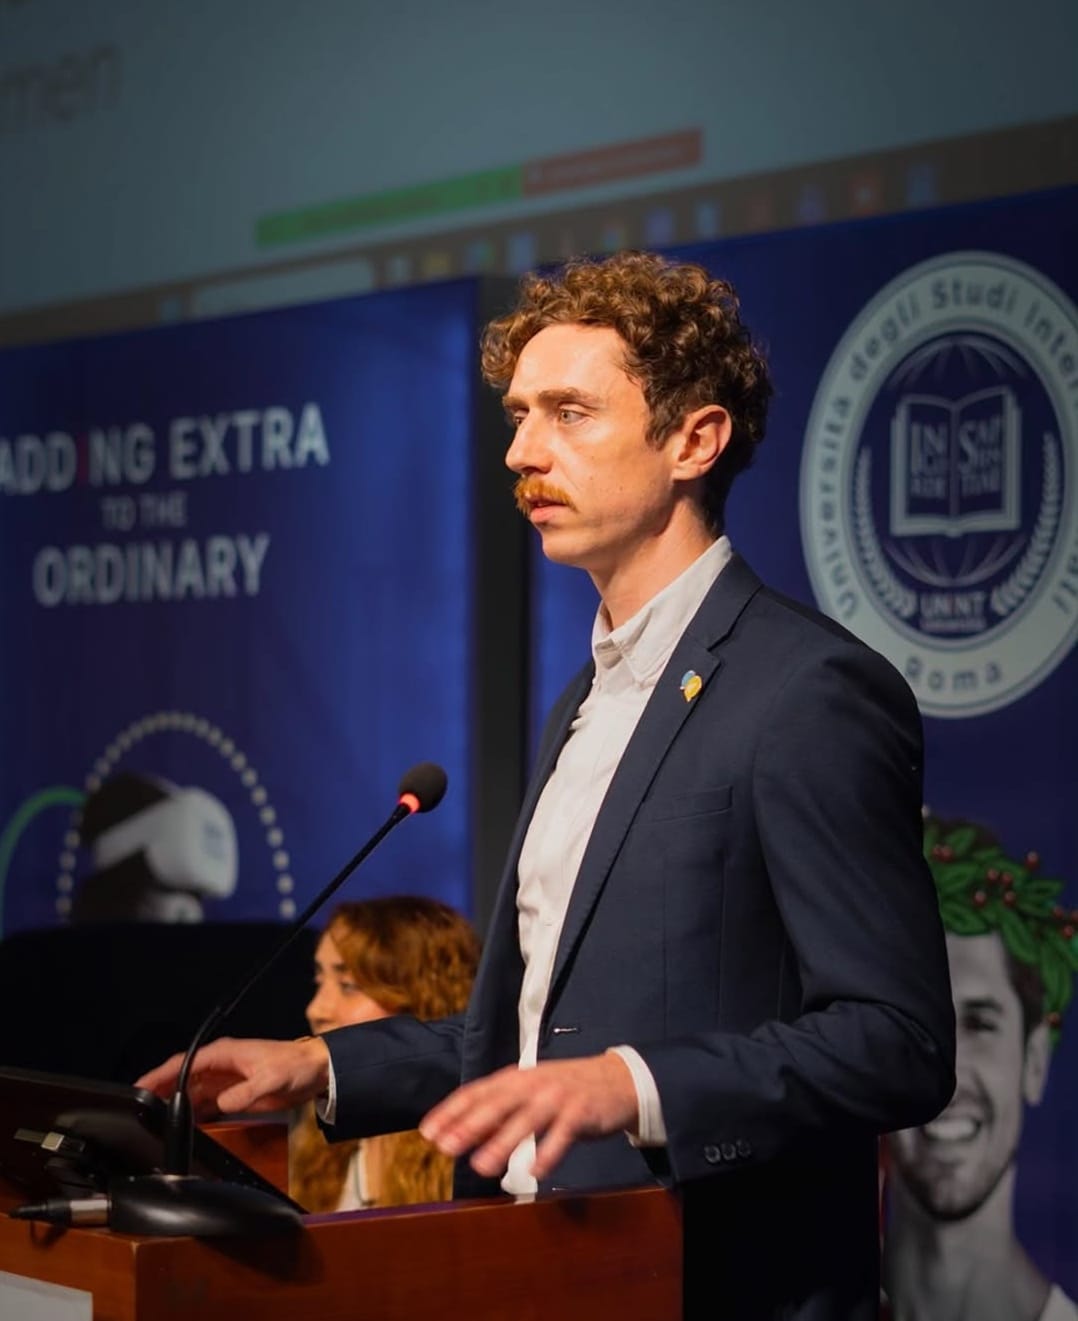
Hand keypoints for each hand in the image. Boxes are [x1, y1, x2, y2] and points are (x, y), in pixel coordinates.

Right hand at [135, 1036, 329, 1118]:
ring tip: (155, 1118)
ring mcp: (226, 1080)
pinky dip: (194, 1113)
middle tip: (139, 1108)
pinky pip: (206, 1104)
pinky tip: (184, 1125)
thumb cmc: (295, 1065)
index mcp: (224, 1054)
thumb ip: (244, 1092)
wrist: (315, 1072)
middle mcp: (220, 1065)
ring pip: (191, 1092)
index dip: (159, 1075)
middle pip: (181, 1078)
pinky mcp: (234, 1094)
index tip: (140, 1086)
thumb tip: (221, 1104)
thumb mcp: (270, 1079)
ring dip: (175, 1104)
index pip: (183, 1063)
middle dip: (159, 1090)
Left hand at [419, 1052, 638, 1181]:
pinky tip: (534, 1171)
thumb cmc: (565, 1091)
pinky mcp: (582, 1112)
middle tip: (446, 1147)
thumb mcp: (529, 1094)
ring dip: (504, 1142)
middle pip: (498, 1103)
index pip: (477, 1092)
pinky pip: (563, 1134)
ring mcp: (559, 1096)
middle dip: (470, 1125)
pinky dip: (549, 1152)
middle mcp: (534, 1084)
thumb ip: (499, 1113)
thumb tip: (462, 1134)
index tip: (428, 1132)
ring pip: (528, 1119)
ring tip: (482, 1165)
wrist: (617, 1080)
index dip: (452, 1111)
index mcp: (516, 1078)